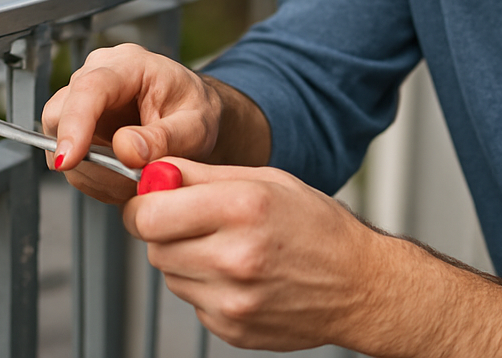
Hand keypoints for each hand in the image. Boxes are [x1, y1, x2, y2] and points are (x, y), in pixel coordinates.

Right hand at [40, 43, 224, 203]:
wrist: (193, 117)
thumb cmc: (195, 111)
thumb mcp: (195, 127)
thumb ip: (164, 138)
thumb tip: (126, 149)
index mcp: (129, 64)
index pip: (90, 88)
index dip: (75, 123)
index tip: (70, 158)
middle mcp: (98, 73)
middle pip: (61, 114)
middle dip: (85, 157)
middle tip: (126, 180)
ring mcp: (83, 98)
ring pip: (58, 140)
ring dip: (92, 172)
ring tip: (133, 177)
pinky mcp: (77, 124)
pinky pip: (68, 158)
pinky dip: (92, 177)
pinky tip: (121, 177)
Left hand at [123, 158, 368, 351]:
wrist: (359, 285)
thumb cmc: (316, 225)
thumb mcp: (265, 179)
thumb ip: (202, 175)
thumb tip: (155, 172)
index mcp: (242, 208)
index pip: (150, 214)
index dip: (142, 203)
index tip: (150, 197)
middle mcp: (235, 257)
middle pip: (154, 246)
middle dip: (161, 228)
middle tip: (187, 218)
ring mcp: (233, 300)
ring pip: (170, 274)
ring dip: (183, 257)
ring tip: (223, 244)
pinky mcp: (232, 329)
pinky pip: (192, 301)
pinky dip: (204, 285)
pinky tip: (236, 272)